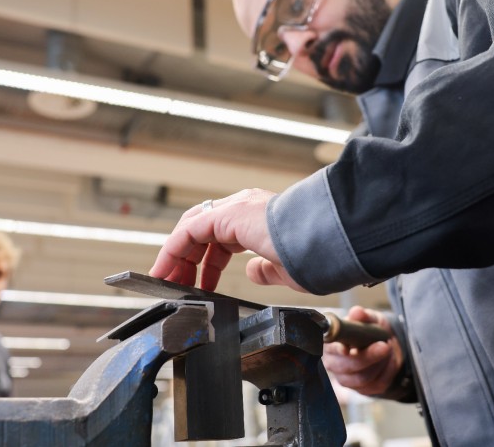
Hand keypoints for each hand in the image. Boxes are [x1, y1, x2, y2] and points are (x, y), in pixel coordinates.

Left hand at [148, 188, 306, 291]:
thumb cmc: (316, 255)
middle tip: (179, 285)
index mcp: (259, 220)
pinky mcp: (227, 215)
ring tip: (166, 282)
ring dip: (177, 256)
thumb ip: (266, 269)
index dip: (206, 262)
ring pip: (192, 229)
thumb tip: (252, 271)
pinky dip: (173, 250)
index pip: (220, 236)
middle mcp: (245, 208)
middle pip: (202, 232)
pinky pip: (189, 232)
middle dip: (188, 260)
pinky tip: (166, 270)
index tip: (199, 284)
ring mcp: (236, 208)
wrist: (327, 241)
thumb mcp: (286, 269)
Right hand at [322, 306, 403, 395]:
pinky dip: (387, 372)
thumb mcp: (370, 319)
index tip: (347, 349)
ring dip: (379, 363)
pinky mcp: (361, 390)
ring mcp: (346, 379)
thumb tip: (356, 312)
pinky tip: (390, 360)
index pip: (331, 349)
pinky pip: (375, 385)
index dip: (338, 350)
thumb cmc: (371, 331)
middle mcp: (333, 363)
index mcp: (330, 344)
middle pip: (346, 366)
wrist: (385, 346)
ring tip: (388, 350)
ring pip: (362, 378)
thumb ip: (363, 316)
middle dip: (368, 357)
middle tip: (385, 346)